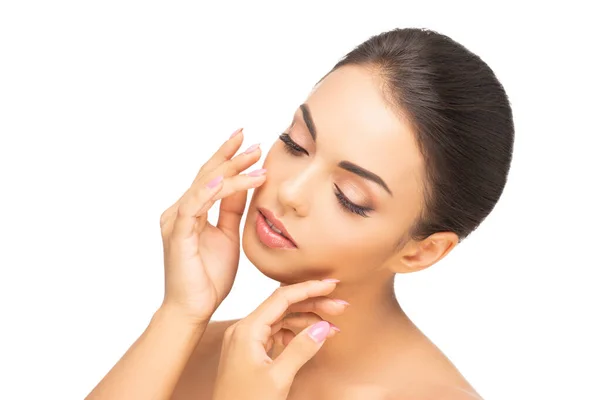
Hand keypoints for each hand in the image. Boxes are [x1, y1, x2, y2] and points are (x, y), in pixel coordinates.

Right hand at [159, 128, 265, 323]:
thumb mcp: (228, 236)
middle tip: (250, 140)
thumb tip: (246, 186)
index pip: (211, 177)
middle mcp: (180, 211)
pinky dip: (209, 191)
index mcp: (191, 211)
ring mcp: (176, 220)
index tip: (248, 144)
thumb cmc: (208, 277)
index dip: (228, 159)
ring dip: (230, 170)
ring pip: (204, 186)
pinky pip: (194, 206)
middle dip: (230, 155)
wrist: (194, 309)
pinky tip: (224, 180)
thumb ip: (232, 210)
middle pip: (206, 174)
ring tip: (254, 158)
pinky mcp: (178, 234)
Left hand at [212, 279, 349, 399]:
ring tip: (332, 327)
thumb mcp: (278, 378)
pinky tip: (312, 339)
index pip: (282, 298)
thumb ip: (301, 349)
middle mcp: (243, 330)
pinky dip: (295, 334)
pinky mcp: (250, 353)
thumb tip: (323, 326)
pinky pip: (275, 334)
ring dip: (307, 321)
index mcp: (247, 330)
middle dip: (313, 304)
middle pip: (283, 307)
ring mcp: (245, 341)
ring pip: (281, 320)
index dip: (309, 289)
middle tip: (341, 308)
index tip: (332, 285)